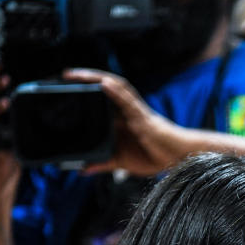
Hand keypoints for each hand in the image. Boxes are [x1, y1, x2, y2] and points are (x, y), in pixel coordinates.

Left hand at [64, 68, 189, 175]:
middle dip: (86, 78)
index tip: (65, 85)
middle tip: (65, 74)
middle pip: (105, 86)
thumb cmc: (155, 156)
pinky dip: (115, 92)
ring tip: (77, 74)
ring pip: (115, 87)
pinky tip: (103, 84)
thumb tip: (82, 170)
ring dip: (96, 78)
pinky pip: (128, 101)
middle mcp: (127, 110)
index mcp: (121, 118)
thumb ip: (102, 163)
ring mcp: (135, 112)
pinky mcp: (144, 118)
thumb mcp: (121, 162)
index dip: (85, 88)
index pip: (101, 97)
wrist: (179, 159)